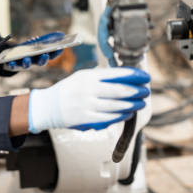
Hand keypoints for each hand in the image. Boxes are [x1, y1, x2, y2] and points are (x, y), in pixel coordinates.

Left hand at [3, 31, 64, 70]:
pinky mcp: (14, 65)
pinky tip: (11, 62)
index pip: (51, 56)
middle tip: (45, 55)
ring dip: (27, 62)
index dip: (56, 53)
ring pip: (27, 65)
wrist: (13, 55)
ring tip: (26, 59)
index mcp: (42, 56)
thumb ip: (49, 38)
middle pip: (40, 62)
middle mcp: (34, 62)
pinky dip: (12, 65)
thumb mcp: (39, 42)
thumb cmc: (29, 49)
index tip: (60, 48)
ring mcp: (24, 64)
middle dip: (43, 59)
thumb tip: (61, 34)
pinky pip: (13, 66)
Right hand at [27, 67, 150, 132]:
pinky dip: (121, 116)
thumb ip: (100, 76)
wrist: (47, 106)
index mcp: (88, 76)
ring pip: (116, 106)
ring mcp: (87, 105)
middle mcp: (88, 89)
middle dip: (136, 91)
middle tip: (145, 91)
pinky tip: (128, 114)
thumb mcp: (82, 76)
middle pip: (119, 90)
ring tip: (140, 103)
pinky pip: (108, 118)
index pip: (116, 74)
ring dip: (132, 105)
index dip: (133, 75)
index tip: (145, 76)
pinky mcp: (86, 119)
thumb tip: (124, 77)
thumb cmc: (68, 90)